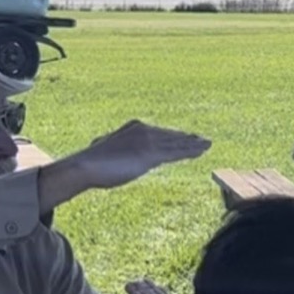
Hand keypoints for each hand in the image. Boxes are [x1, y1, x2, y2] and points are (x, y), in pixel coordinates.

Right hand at [62, 121, 211, 192]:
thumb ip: (115, 152)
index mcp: (134, 127)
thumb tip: (110, 154)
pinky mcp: (151, 154)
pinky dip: (190, 151)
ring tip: (209, 145)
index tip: (187, 138)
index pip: (161, 133)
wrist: (85, 166)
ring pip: (177, 143)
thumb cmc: (91, 162)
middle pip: (172, 136)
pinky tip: (201, 152)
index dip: (176, 137)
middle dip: (189, 139)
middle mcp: (144, 131)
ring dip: (194, 145)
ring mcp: (148, 142)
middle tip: (204, 140)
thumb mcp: (106, 152)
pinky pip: (176, 152)